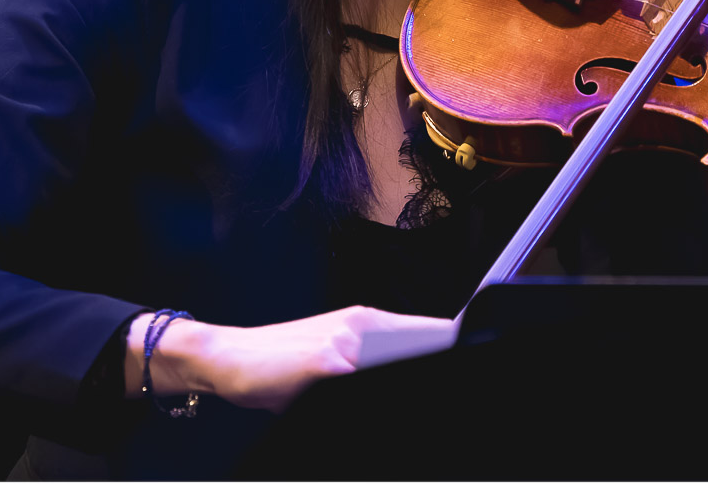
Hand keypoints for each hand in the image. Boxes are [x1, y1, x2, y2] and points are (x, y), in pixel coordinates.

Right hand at [134, 305, 455, 412]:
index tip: (479, 351)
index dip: (455, 343)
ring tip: (440, 364)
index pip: (431, 331)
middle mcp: (361, 324)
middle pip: (423, 340)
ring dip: (412, 362)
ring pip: (398, 355)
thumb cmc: (281, 363)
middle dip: (441, 355)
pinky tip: (368, 386)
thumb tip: (421, 358)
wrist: (228, 356)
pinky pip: (360, 374)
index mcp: (369, 322)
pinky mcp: (324, 363)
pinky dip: (373, 382)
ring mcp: (343, 342)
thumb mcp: (336, 357)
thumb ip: (375, 358)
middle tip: (466, 361)